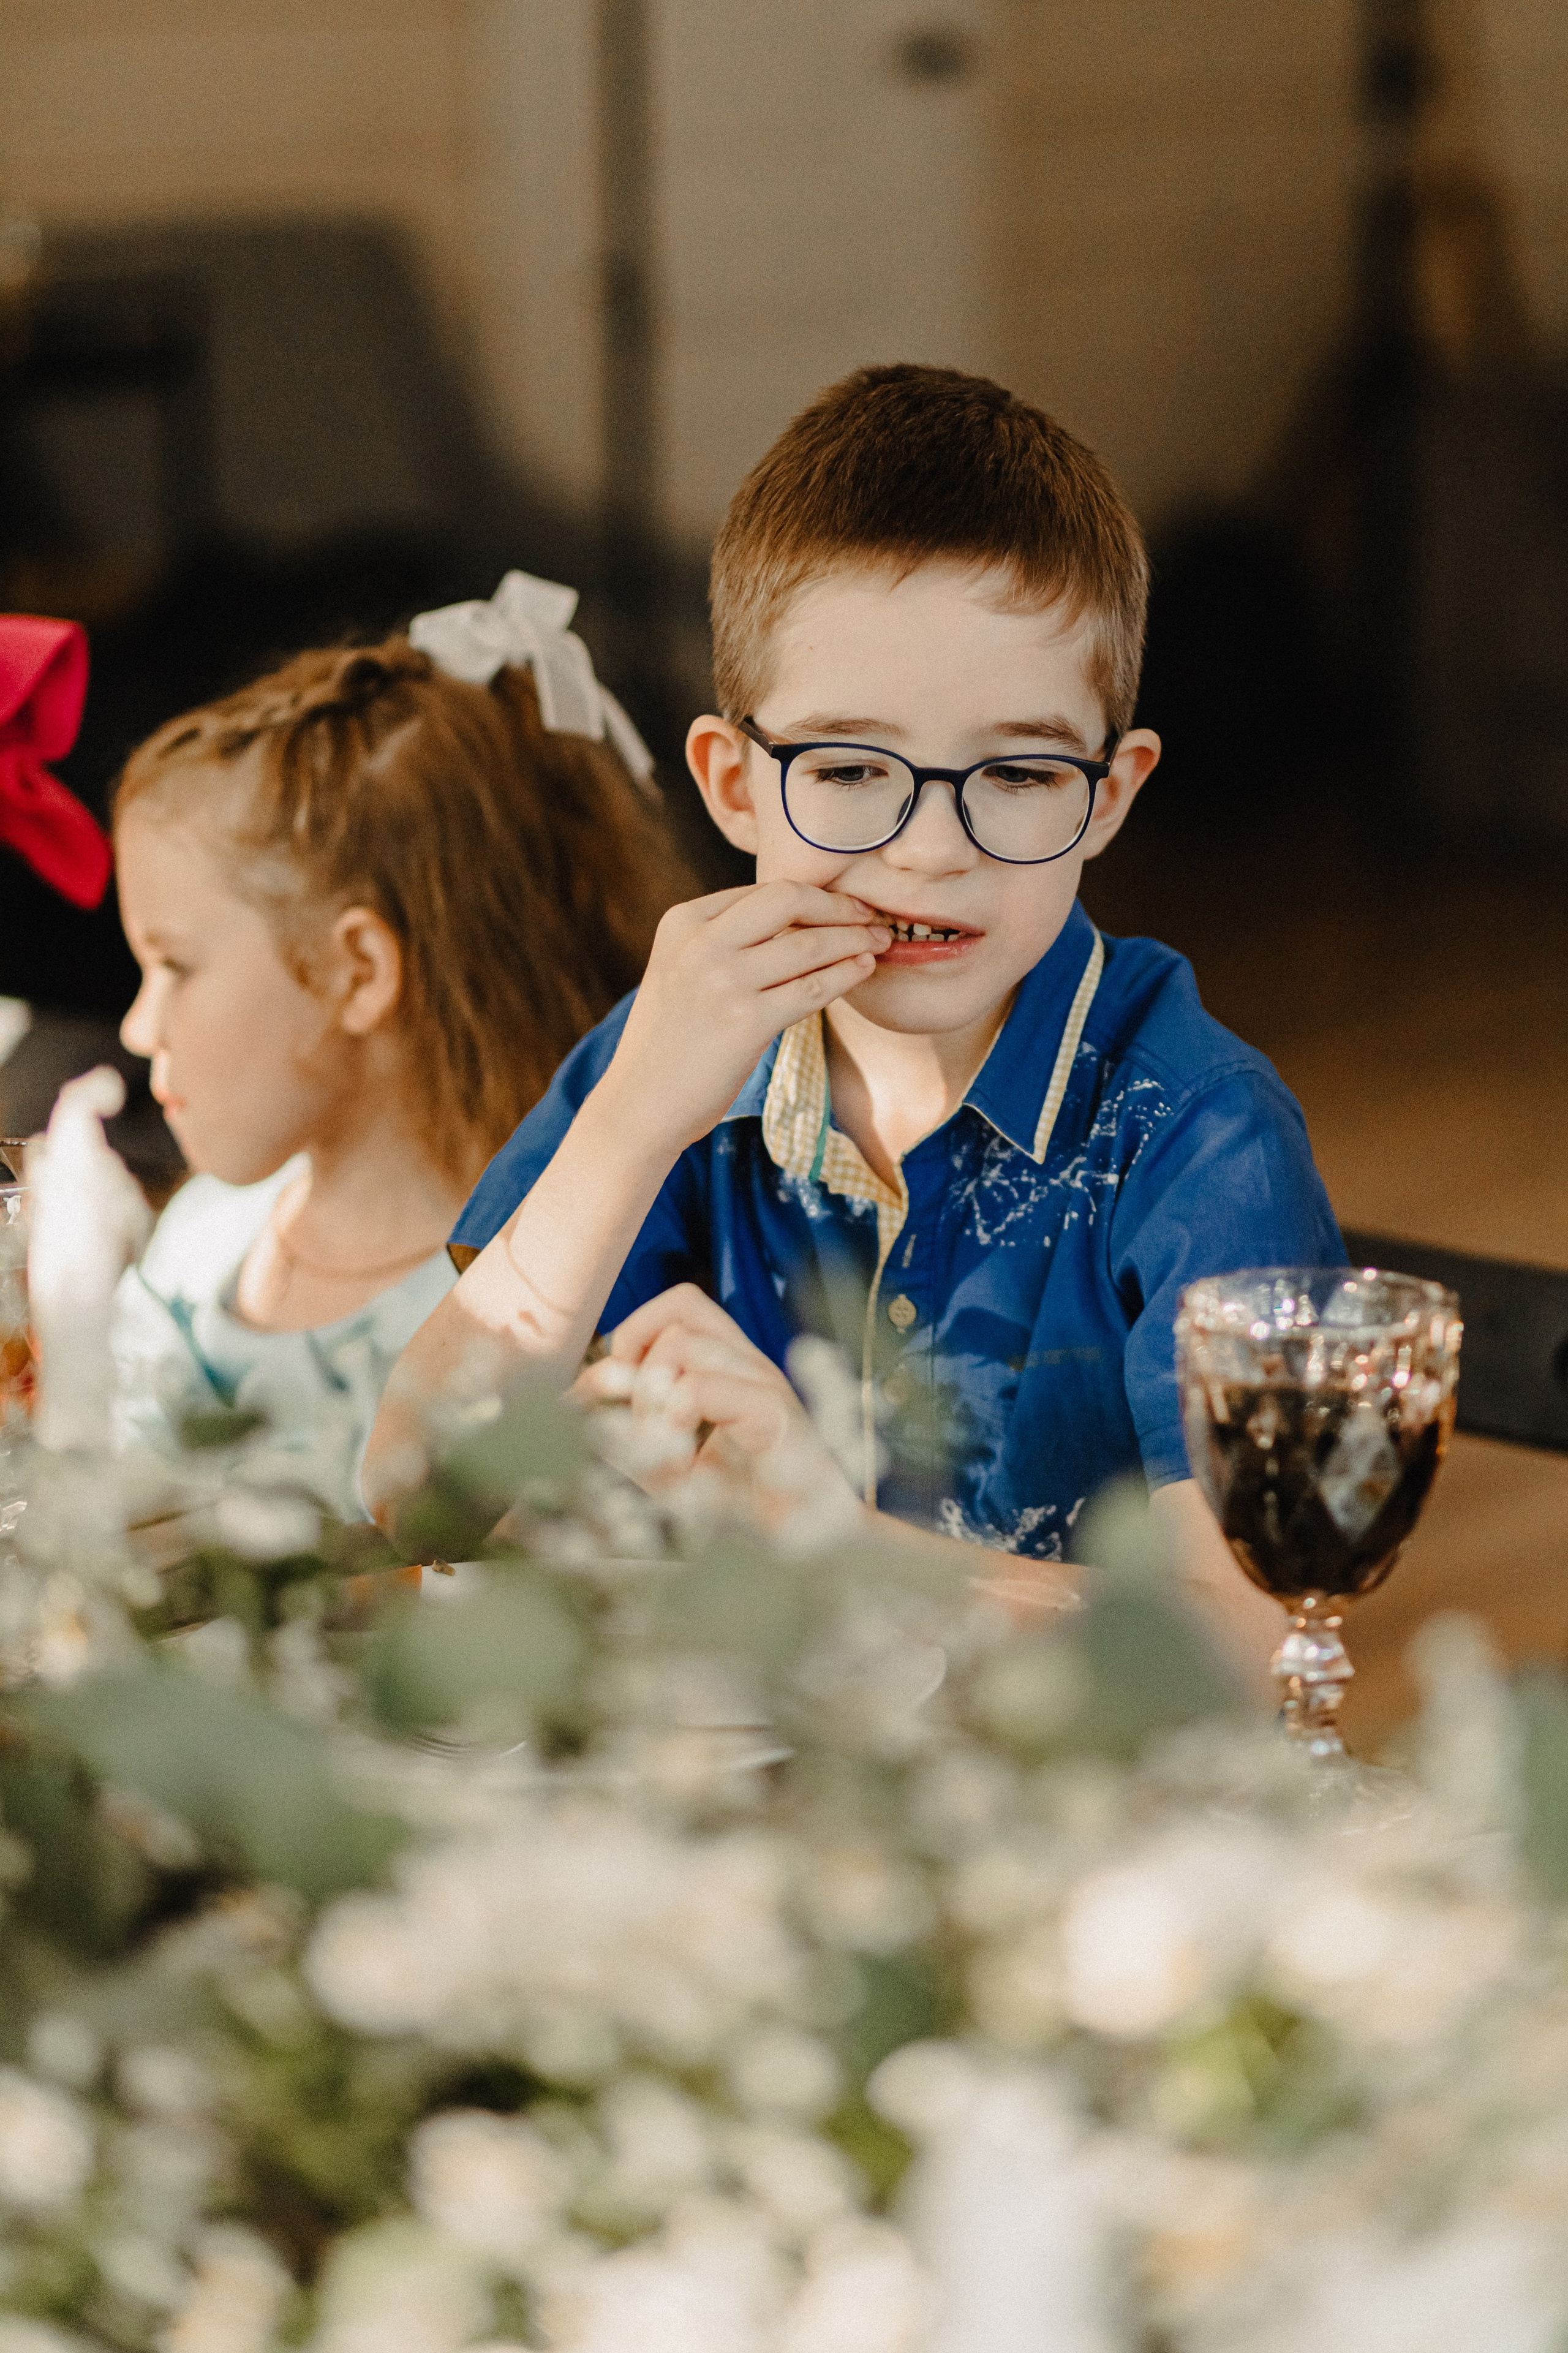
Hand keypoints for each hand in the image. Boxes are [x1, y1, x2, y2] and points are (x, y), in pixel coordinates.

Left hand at [572, 1284, 863, 1536]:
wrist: (816, 1555)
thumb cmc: (747, 1513)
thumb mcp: (672, 1473)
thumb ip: (631, 1440)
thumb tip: (582, 1404)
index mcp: (732, 1370)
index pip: (678, 1310)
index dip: (630, 1337)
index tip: (600, 1391)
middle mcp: (751, 1366)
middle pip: (682, 1306)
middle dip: (637, 1355)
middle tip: (640, 1419)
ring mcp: (766, 1386)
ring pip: (684, 1341)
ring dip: (652, 1394)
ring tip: (662, 1448)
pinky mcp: (776, 1416)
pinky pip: (702, 1386)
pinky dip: (673, 1416)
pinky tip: (678, 1460)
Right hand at [594, 883, 889, 1156]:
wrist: (641, 1104)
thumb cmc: (672, 1040)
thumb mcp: (681, 971)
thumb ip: (724, 939)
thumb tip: (798, 915)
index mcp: (682, 921)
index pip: (763, 891)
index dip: (814, 895)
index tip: (844, 906)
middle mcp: (699, 944)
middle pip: (788, 899)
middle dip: (839, 905)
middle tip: (871, 917)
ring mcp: (721, 982)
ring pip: (808, 945)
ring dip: (854, 941)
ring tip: (879, 944)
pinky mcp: (745, 1022)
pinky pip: (813, 988)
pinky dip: (846, 976)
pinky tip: (863, 972)